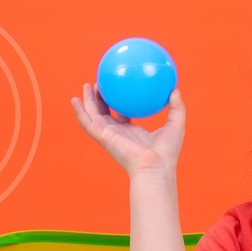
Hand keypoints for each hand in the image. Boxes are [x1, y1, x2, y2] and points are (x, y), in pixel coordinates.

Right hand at [71, 83, 185, 175]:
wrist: (155, 167)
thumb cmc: (166, 152)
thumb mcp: (176, 125)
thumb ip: (177, 107)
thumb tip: (175, 89)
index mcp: (132, 133)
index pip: (122, 116)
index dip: (118, 102)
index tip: (117, 88)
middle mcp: (119, 134)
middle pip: (105, 114)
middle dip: (100, 99)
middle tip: (99, 83)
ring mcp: (110, 136)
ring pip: (93, 116)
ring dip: (87, 102)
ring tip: (85, 86)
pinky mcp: (103, 138)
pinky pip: (87, 122)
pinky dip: (79, 112)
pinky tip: (74, 100)